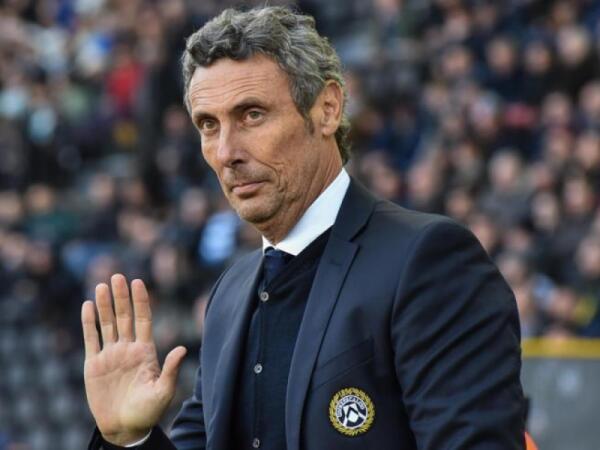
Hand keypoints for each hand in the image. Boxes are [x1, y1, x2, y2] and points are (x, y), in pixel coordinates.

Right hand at [82, 274, 186, 445]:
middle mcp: (128, 348)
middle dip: (121, 296)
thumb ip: (170, 369)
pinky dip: (89, 323)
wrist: (125, 428)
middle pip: (124, 316)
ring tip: (101, 285)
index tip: (138, 282)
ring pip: (107, 323)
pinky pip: (91, 339)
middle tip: (117, 276)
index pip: (143, 319)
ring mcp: (111, 355)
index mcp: (146, 351)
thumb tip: (183, 348)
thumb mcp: (163, 391)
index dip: (141, 301)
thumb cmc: (148, 411)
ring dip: (103, 305)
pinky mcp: (94, 364)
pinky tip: (87, 306)